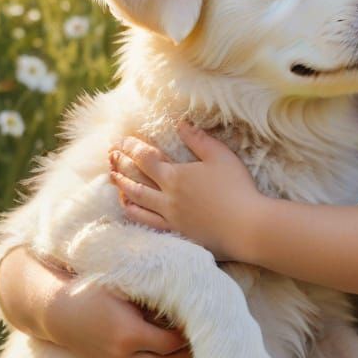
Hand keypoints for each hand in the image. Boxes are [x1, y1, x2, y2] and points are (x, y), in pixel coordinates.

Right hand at [44, 276, 193, 357]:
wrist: (60, 313)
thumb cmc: (94, 293)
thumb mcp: (123, 290)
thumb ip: (150, 298)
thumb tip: (180, 301)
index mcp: (129, 333)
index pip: (169, 344)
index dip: (186, 339)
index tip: (196, 328)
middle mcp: (123, 355)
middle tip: (202, 349)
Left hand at [109, 121, 264, 261]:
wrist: (247, 226)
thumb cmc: (236, 188)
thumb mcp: (220, 156)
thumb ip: (198, 139)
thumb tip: (180, 124)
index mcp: (176, 176)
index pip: (146, 158)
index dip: (132, 147)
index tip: (122, 140)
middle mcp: (167, 197)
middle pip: (136, 178)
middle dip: (121, 164)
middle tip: (110, 155)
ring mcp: (169, 217)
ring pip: (137, 201)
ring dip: (122, 187)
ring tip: (113, 178)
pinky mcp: (176, 233)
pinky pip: (146, 223)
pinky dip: (133, 213)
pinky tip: (128, 208)